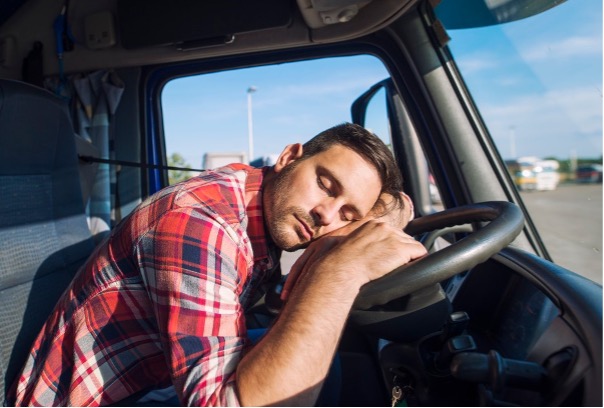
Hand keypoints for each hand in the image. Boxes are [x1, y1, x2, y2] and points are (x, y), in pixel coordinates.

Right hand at [281, 192, 424, 300]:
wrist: (339, 268)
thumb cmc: (332, 262)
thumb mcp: (335, 245)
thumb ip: (344, 244)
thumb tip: (333, 248)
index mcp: (368, 225)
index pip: (385, 231)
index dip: (388, 243)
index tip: (388, 251)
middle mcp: (381, 227)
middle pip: (400, 236)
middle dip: (401, 248)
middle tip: (399, 260)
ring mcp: (392, 237)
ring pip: (410, 244)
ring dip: (409, 255)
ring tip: (406, 264)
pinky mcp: (401, 249)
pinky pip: (419, 252)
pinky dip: (418, 259)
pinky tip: (414, 264)